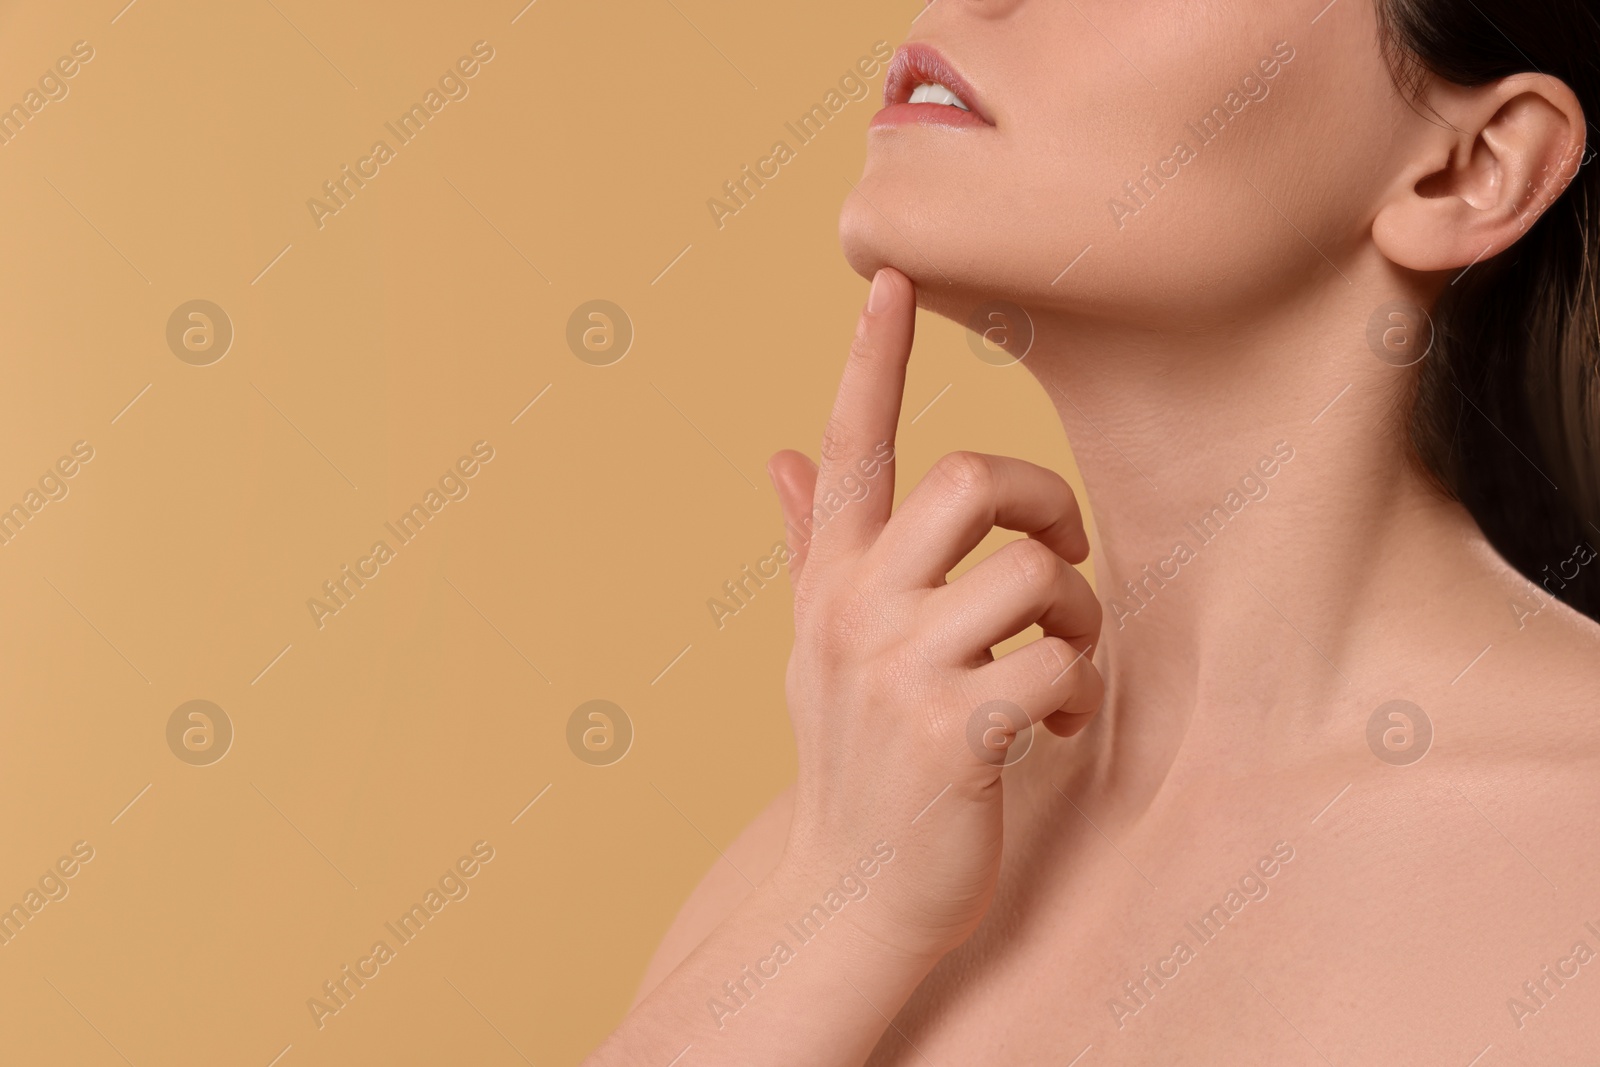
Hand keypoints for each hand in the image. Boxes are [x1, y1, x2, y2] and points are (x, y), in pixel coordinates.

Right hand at [765, 267, 1104, 963]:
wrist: (851, 892)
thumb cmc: (851, 759)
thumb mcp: (817, 645)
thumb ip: (811, 545)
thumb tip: (777, 455)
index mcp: (831, 583)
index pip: (850, 448)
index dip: (871, 360)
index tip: (894, 279)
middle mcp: (856, 613)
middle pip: (970, 481)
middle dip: (1043, 502)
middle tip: (1059, 553)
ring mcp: (899, 673)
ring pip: (1032, 575)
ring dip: (1076, 615)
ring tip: (1064, 657)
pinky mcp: (954, 734)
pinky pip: (1057, 662)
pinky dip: (1077, 689)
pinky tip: (1055, 724)